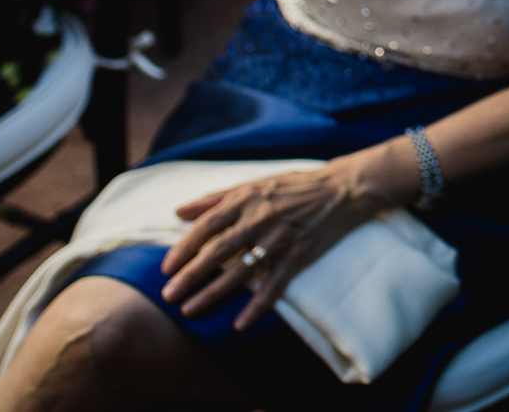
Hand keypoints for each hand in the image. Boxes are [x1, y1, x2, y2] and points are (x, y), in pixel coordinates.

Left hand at [159, 144, 414, 330]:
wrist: (342, 190)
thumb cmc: (294, 187)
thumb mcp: (254, 184)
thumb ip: (215, 199)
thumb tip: (179, 212)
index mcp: (247, 199)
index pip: (207, 225)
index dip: (184, 247)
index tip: (166, 267)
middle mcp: (261, 218)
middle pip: (218, 251)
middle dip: (191, 275)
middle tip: (169, 295)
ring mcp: (280, 239)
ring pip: (241, 271)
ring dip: (213, 293)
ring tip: (190, 310)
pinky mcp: (299, 255)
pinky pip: (274, 285)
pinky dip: (257, 306)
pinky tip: (239, 324)